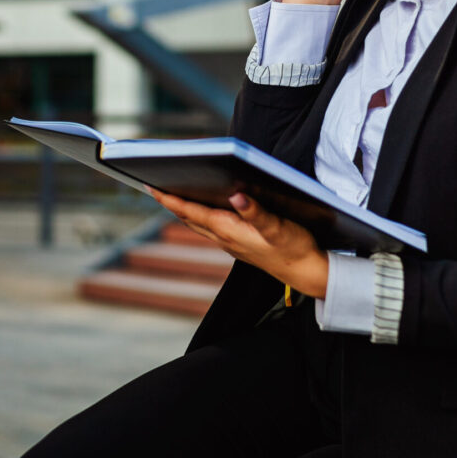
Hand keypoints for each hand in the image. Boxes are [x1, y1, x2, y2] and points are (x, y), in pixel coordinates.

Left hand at [149, 189, 328, 298]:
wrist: (305, 272)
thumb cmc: (293, 247)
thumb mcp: (277, 226)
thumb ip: (256, 211)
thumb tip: (236, 194)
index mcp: (229, 230)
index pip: (192, 212)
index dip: (171, 200)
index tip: (151, 187)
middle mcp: (225, 238)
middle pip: (189, 218)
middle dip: (171, 202)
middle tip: (153, 185)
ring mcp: (231, 243)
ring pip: (199, 224)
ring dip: (184, 209)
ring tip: (172, 194)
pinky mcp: (240, 244)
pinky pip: (211, 227)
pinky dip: (200, 215)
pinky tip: (204, 208)